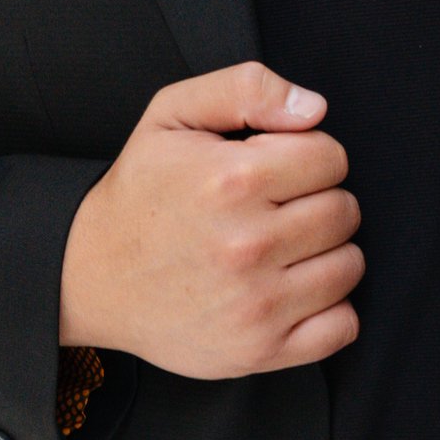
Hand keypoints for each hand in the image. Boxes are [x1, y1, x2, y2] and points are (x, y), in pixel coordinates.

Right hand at [57, 62, 363, 381]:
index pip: (331, 157)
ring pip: (350, 265)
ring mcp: (255, 305)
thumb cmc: (139, 192)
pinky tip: (292, 290)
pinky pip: (341, 327)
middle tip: (276, 209)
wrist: (90, 276)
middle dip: (318, 201)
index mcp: (231, 180)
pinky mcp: (258, 351)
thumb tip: (315, 109)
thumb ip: (247, 88)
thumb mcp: (173, 114)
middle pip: (344, 211)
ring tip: (282, 248)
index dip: (306, 156)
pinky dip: (329, 308)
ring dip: (326, 253)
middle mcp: (247, 245)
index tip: (274, 171)